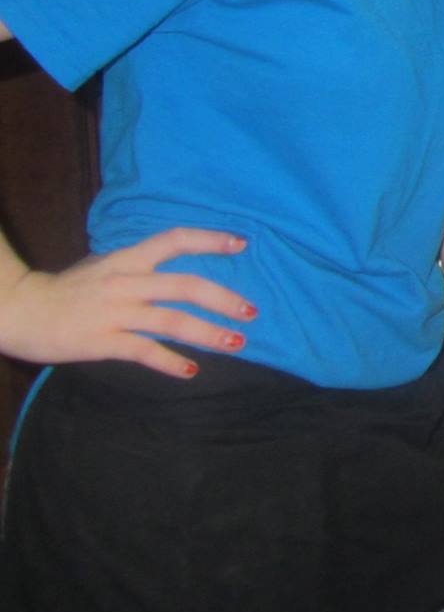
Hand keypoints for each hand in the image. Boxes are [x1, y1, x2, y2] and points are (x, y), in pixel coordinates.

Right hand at [0, 228, 254, 378]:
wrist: (20, 310)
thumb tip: (169, 262)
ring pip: (172, 321)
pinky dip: (172, 362)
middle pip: (186, 285)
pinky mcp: (103, 341)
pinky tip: (192, 371)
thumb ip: (136, 264)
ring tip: (236, 342)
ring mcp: (115, 311)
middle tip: (252, 311)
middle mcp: (126, 281)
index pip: (175, 240)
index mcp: (127, 259)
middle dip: (224, 299)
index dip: (210, 240)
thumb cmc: (64, 289)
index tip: (242, 244)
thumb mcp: (102, 265)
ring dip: (209, 333)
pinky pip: (145, 351)